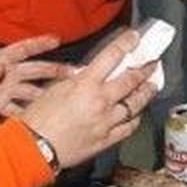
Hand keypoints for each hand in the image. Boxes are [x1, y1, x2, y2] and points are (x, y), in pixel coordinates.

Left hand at [0, 34, 68, 116]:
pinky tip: (43, 122)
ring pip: (31, 91)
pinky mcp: (0, 105)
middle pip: (35, 71)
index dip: (39, 44)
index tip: (56, 40)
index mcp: (1, 59)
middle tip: (75, 73)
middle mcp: (8, 73)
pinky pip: (17, 110)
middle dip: (54, 71)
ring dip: (47, 95)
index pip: (24, 50)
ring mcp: (6, 89)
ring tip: (66, 99)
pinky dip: (29, 115)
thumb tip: (0, 66)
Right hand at [19, 30, 160, 167]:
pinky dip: (135, 118)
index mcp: (86, 84)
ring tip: (151, 86)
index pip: (112, 56)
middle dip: (145, 69)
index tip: (135, 38)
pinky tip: (137, 113)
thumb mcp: (55, 89)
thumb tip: (89, 74)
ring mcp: (106, 122)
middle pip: (131, 80)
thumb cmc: (38, 119)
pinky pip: (129, 127)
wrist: (34, 148)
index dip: (126, 43)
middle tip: (153, 63)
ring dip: (146, 93)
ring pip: (135, 104)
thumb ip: (76, 80)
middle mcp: (100, 101)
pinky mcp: (106, 140)